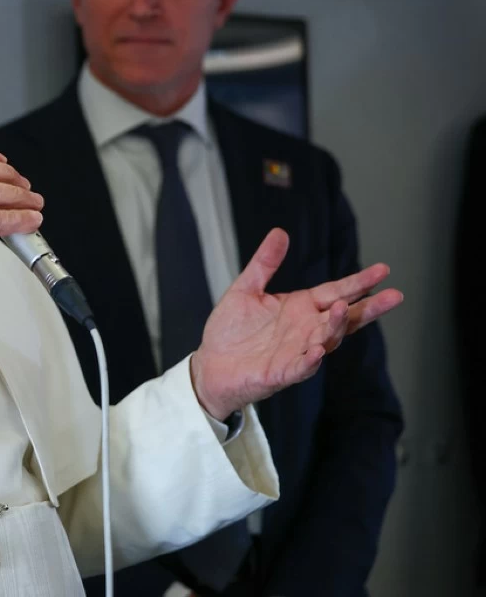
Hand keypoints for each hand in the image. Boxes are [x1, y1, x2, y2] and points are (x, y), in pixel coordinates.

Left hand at [190, 228, 403, 418]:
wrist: (210, 364)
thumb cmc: (231, 330)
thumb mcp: (246, 289)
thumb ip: (264, 263)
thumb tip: (280, 232)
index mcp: (301, 308)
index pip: (337, 292)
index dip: (359, 282)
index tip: (383, 270)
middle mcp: (306, 329)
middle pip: (344, 317)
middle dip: (369, 307)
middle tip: (394, 295)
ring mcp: (298, 352)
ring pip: (327, 340)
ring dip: (337, 326)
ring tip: (343, 309)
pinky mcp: (282, 373)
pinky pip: (302, 367)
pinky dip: (311, 360)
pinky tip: (318, 350)